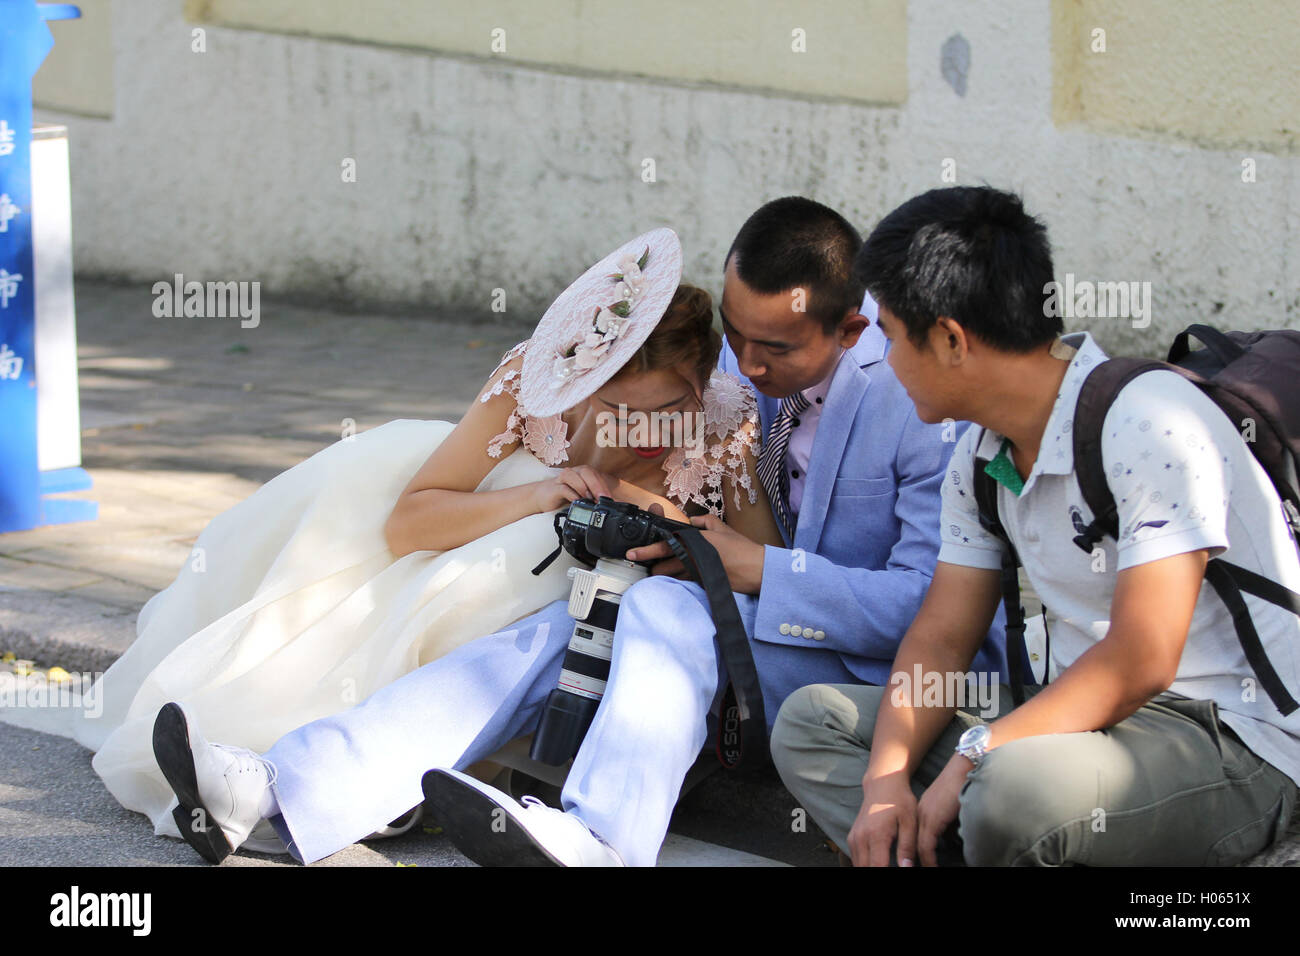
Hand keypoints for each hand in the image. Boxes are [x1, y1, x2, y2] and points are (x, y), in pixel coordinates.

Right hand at [530, 466, 617, 513]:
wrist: (543, 497)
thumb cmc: (565, 496)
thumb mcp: (582, 497)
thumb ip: (594, 498)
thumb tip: (609, 507)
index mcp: (583, 474)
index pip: (596, 476)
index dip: (604, 487)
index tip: (610, 500)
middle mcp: (574, 473)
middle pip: (587, 472)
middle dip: (596, 485)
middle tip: (603, 499)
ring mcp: (563, 479)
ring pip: (574, 476)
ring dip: (583, 487)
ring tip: (589, 499)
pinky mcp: (554, 488)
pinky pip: (563, 488)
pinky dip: (571, 495)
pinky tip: (576, 502)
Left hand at [624, 511, 765, 593]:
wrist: (756, 568)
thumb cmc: (740, 547)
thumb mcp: (721, 527)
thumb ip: (703, 521)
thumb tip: (691, 522)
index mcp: (693, 541)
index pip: (664, 545)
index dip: (645, 550)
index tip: (632, 554)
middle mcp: (691, 558)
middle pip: (661, 567)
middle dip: (655, 567)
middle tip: (653, 566)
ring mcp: (695, 573)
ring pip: (670, 578)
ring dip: (666, 576)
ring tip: (668, 573)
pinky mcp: (702, 585)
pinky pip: (683, 584)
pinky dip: (680, 581)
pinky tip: (683, 580)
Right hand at [849, 773, 918, 866]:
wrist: (882, 785)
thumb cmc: (900, 802)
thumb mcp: (910, 822)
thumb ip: (907, 847)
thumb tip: (906, 868)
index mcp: (876, 835)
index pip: (877, 867)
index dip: (886, 874)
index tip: (897, 871)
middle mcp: (860, 838)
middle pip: (864, 869)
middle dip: (877, 873)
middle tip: (892, 867)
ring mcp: (854, 838)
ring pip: (858, 865)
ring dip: (870, 869)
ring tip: (885, 865)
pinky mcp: (852, 838)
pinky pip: (856, 859)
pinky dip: (865, 865)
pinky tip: (877, 864)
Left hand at [915, 754, 969, 866]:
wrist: (964, 770)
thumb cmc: (963, 787)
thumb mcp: (952, 810)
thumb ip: (948, 825)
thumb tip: (952, 840)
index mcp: (923, 811)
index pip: (917, 838)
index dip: (919, 854)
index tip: (921, 865)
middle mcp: (920, 814)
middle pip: (914, 844)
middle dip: (917, 860)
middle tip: (920, 868)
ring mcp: (924, 816)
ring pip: (918, 846)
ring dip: (924, 861)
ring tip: (928, 869)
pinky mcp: (932, 819)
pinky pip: (926, 845)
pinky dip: (929, 859)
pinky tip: (932, 866)